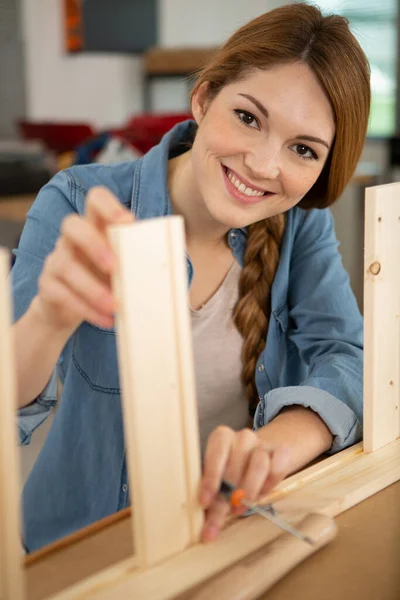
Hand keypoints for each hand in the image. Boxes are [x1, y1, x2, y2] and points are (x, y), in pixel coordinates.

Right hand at [34, 186, 133, 332]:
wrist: (69, 310)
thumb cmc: (104, 281)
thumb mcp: (123, 267)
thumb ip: (139, 260)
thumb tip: (171, 266)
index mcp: (94, 226)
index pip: (95, 199)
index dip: (109, 206)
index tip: (128, 221)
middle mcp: (71, 239)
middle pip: (71, 224)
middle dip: (94, 244)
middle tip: (115, 268)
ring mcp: (55, 261)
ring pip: (66, 265)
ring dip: (92, 287)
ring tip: (114, 305)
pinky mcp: (47, 286)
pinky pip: (62, 294)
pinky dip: (86, 308)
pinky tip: (106, 320)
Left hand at [199, 426, 290, 541]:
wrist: (257, 460)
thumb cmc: (230, 474)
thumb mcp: (217, 483)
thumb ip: (211, 498)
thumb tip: (206, 527)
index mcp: (222, 438)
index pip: (216, 452)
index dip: (210, 477)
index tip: (205, 501)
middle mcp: (242, 437)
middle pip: (236, 463)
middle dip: (230, 493)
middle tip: (227, 512)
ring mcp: (263, 443)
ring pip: (260, 464)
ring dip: (250, 490)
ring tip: (241, 508)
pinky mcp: (281, 452)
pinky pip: (279, 466)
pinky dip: (270, 484)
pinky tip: (261, 494)